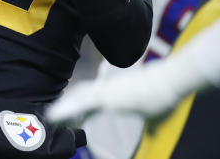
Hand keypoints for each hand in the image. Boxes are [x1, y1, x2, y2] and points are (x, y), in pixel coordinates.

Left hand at [46, 66, 178, 126]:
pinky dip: (65, 110)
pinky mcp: (106, 95)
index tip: (71, 119)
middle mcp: (108, 90)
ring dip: (63, 109)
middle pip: (81, 97)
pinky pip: (79, 103)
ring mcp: (105, 91)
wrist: (170, 83)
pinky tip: (53, 116)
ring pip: (77, 99)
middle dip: (67, 108)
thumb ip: (151, 126)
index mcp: (117, 95)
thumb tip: (153, 134)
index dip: (81, 110)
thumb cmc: (165, 98)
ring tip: (49, 117)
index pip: (93, 101)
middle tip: (52, 117)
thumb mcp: (156, 118)